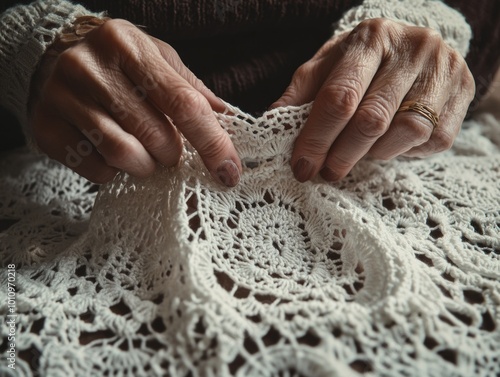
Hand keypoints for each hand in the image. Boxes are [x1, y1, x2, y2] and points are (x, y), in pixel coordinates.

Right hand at [30, 18, 240, 185]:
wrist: (50, 57)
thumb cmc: (117, 62)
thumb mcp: (156, 59)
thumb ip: (191, 89)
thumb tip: (227, 119)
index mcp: (128, 45)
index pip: (183, 103)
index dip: (212, 142)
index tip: (228, 171)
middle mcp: (91, 67)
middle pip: (155, 135)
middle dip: (173, 154)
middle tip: (169, 149)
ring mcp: (63, 97)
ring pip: (123, 154)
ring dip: (146, 166)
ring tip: (145, 154)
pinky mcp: (46, 128)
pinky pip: (96, 169)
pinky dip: (115, 171)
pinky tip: (113, 154)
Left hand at [272, 18, 474, 181]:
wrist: (414, 48)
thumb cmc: (363, 62)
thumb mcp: (327, 66)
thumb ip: (300, 94)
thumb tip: (271, 126)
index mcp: (371, 38)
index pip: (339, 96)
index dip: (317, 138)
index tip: (302, 166)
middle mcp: (413, 49)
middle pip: (372, 119)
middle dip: (341, 155)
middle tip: (325, 172)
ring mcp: (443, 72)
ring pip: (405, 133)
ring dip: (374, 155)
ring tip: (357, 154)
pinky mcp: (462, 95)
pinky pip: (431, 141)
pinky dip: (404, 151)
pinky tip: (388, 145)